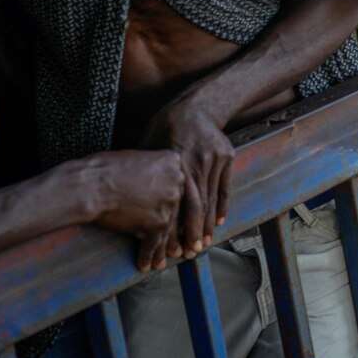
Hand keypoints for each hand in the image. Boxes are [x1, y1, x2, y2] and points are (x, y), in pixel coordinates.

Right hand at [74, 151, 184, 271]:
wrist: (89, 185)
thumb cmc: (103, 170)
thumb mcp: (138, 159)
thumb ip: (155, 172)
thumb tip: (155, 185)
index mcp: (174, 162)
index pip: (183, 187)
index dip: (184, 206)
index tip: (186, 219)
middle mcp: (177, 181)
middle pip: (182, 210)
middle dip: (183, 232)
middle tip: (184, 247)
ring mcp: (169, 202)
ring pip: (169, 230)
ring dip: (165, 249)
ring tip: (162, 262)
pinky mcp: (158, 222)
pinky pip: (154, 243)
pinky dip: (148, 255)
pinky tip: (144, 265)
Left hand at [143, 102, 233, 259]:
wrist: (198, 105)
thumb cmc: (166, 125)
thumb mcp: (150, 144)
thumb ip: (148, 170)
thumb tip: (130, 197)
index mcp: (179, 160)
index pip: (181, 201)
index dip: (179, 226)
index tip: (175, 245)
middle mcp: (200, 161)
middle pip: (199, 204)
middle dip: (195, 231)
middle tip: (191, 252)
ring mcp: (216, 159)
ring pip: (212, 198)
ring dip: (208, 223)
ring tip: (204, 242)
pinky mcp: (227, 157)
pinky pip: (225, 186)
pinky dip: (222, 205)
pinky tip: (219, 221)